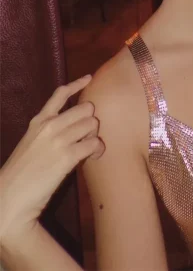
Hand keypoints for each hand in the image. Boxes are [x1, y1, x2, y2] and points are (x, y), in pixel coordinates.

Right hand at [0, 75, 104, 243]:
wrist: (10, 198)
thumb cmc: (20, 174)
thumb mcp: (30, 144)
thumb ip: (47, 132)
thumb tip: (71, 128)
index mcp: (38, 121)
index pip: (60, 94)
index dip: (77, 84)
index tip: (89, 78)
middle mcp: (49, 126)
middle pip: (85, 109)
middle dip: (90, 121)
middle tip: (86, 136)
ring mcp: (58, 139)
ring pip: (92, 124)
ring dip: (95, 136)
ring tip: (90, 149)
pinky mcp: (67, 156)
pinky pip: (94, 143)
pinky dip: (98, 150)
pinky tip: (94, 157)